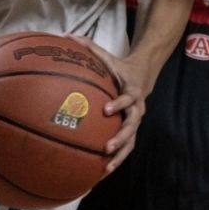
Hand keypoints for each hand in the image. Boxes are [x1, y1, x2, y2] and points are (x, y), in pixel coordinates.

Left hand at [75, 38, 147, 170]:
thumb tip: (66, 35)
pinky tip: (99, 175)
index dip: (119, 103)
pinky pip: (125, 149)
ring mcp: (135, 122)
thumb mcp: (107, 56)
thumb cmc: (119, 67)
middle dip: (121, 138)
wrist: (142, 75)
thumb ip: (89, 47)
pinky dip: (115, 161)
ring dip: (119, 157)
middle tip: (106, 147)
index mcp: (131, 91)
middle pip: (132, 126)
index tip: (106, 109)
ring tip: (104, 169)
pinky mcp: (131, 132)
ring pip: (131, 142)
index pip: (128, 98)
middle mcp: (136, 109)